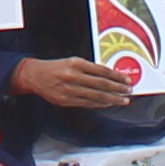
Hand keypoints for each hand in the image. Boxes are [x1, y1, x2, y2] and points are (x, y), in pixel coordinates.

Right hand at [10, 53, 124, 113]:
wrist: (35, 76)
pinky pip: (87, 104)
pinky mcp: (66, 100)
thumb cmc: (56, 67)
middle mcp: (73, 76)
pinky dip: (100, 104)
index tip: (127, 79)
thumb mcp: (72, 61)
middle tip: (129, 91)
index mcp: (76, 63)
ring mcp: (70, 90)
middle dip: (118, 89)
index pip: (102, 71)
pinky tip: (108, 104)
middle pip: (101, 84)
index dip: (116, 76)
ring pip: (96, 96)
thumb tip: (109, 75)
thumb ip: (89, 68)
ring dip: (112, 99)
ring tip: (123, 100)